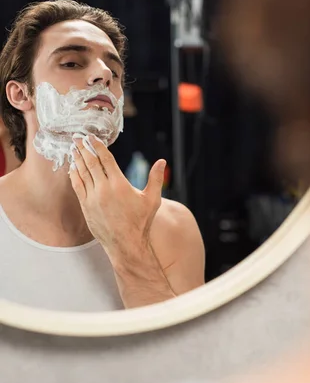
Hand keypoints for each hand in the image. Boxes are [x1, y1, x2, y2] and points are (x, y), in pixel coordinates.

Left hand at [69, 136, 174, 306]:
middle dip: (84, 148)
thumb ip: (156, 179)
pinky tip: (73, 168)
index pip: (105, 159)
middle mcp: (104, 190)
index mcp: (119, 185)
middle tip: (78, 137)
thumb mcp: (152, 200)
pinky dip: (74, 175)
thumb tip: (162, 162)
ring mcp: (92, 199)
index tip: (91, 137)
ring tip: (74, 149)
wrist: (126, 245)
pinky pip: (77, 186)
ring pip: (82, 173)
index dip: (97, 146)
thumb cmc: (141, 223)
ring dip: (77, 159)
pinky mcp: (86, 207)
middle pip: (91, 163)